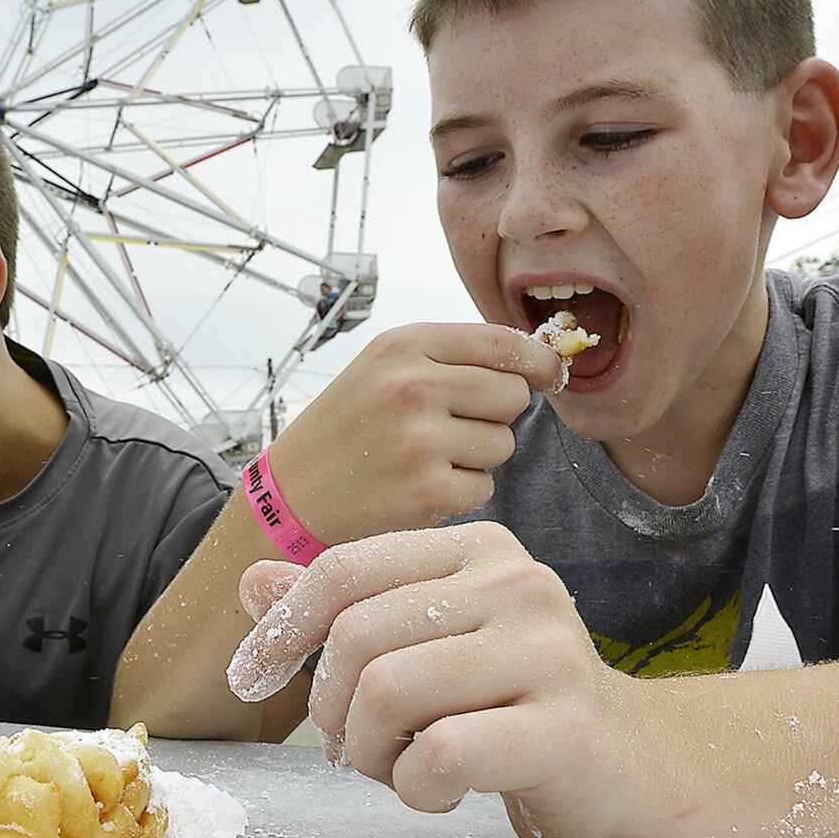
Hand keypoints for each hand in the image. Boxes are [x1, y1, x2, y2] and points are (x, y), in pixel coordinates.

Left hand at [227, 523, 649, 837]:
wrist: (628, 764)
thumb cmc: (508, 700)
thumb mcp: (423, 640)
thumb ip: (341, 609)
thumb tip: (251, 582)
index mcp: (476, 548)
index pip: (344, 571)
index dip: (282, 629)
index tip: (253, 678)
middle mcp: (517, 583)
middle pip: (357, 638)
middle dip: (333, 710)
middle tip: (356, 748)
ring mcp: (548, 652)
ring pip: (389, 692)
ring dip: (371, 753)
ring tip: (402, 768)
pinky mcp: (566, 728)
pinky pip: (442, 753)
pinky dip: (416, 787)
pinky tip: (442, 791)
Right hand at [267, 323, 563, 542]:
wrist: (290, 494)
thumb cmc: (347, 428)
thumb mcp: (383, 369)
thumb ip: (453, 358)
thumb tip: (545, 363)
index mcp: (403, 345)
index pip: (503, 342)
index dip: (537, 361)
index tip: (548, 375)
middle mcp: (412, 386)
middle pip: (512, 395)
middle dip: (495, 413)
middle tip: (448, 426)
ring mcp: (419, 440)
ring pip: (503, 444)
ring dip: (476, 456)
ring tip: (424, 457)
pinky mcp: (427, 491)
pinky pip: (484, 486)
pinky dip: (459, 491)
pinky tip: (417, 486)